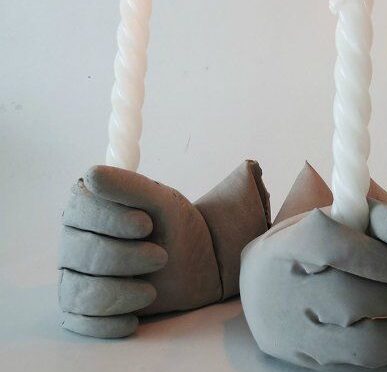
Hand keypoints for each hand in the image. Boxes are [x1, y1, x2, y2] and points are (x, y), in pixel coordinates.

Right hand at [59, 161, 269, 337]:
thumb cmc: (177, 227)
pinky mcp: (83, 307)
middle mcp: (75, 238)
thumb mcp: (164, 202)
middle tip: (161, 257)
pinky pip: (79, 320)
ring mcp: (76, 273)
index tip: (146, 224)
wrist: (199, 263)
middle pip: (80, 251)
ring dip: (118, 292)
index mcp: (90, 205)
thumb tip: (92, 175)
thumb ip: (131, 187)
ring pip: (78, 289)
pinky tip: (133, 319)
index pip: (80, 208)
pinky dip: (105, 323)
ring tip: (151, 291)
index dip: (110, 219)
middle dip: (124, 257)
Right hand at [240, 201, 386, 370]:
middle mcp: (284, 291)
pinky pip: (363, 371)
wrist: (257, 286)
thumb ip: (372, 217)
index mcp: (289, 244)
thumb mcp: (332, 219)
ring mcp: (293, 334)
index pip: (340, 250)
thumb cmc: (306, 246)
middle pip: (354, 299)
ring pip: (362, 345)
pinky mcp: (306, 363)